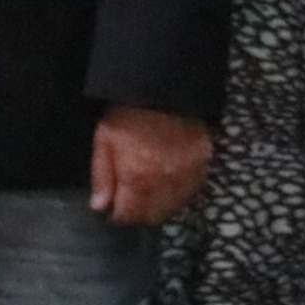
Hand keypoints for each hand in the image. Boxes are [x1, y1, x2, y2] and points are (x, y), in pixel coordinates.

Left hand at [89, 104, 212, 226]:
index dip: (118, 215)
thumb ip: (102, 177)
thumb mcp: (104, 140)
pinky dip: (177, 193)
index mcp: (138, 179)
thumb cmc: (130, 113)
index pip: (129, 215)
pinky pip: (191, 191)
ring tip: (146, 193)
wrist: (167, 88)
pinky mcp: (204, 164)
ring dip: (158, 206)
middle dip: (138, 214)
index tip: (112, 209)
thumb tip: (100, 207)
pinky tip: (166, 184)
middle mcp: (166, 183)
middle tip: (128, 201)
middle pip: (153, 216)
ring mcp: (188, 175)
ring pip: (174, 207)